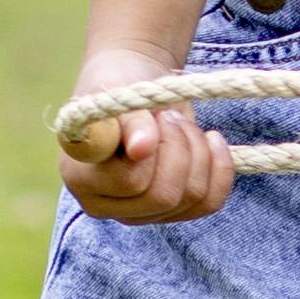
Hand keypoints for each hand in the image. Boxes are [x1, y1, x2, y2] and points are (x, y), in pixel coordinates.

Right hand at [57, 77, 238, 226]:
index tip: (153, 115)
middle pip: (162, 196)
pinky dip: (219, 167)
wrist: (135, 86)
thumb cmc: (119, 84)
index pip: (128, 181)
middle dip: (179, 147)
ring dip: (197, 151)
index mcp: (80, 177)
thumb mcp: (119, 92)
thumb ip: (128, 120)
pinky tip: (212, 140)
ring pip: (191, 198)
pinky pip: (209, 202)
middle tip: (169, 116)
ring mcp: (138, 214)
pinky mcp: (170, 213)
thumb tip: (141, 149)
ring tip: (180, 123)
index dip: (151, 149)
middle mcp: (104, 205)